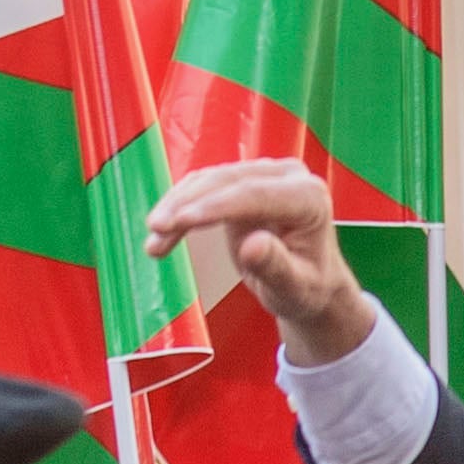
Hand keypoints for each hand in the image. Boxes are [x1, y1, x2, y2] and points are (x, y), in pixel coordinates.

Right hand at [144, 160, 379, 367]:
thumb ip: (276, 267)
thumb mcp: (295, 288)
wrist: (310, 284)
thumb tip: (251, 246)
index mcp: (309, 197)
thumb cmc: (307, 289)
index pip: (256, 195)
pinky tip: (160, 236)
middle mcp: (289, 176)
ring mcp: (265, 174)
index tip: (178, 222)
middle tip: (155, 229)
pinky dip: (179, 208)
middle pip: (228, 182)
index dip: (214, 207)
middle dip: (187, 204)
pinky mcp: (242, 181)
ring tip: (154, 240)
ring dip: (176, 206)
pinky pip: (203, 187)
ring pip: (209, 181)